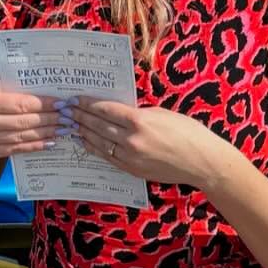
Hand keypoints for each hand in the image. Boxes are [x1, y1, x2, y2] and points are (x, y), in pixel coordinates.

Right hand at [0, 81, 58, 158]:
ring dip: (47, 134)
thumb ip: (7, 92)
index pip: (21, 104)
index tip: (62, 102)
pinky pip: (16, 149)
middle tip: (69, 117)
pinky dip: (34, 146)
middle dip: (50, 119)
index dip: (44, 104)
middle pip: (25, 122)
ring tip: (64, 129)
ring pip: (23, 137)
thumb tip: (38, 96)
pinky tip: (50, 142)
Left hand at [65, 98, 235, 190]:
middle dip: (80, 116)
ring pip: (99, 142)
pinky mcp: (132, 169)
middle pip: (98, 125)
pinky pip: (107, 157)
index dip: (88, 103)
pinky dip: (94, 148)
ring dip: (83, 132)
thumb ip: (138, 113)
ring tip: (72, 124)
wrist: (201, 161)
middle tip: (67, 109)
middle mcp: (131, 139)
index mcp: (139, 120)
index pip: (105, 109)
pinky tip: (86, 142)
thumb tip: (119, 112)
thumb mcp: (162, 113)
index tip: (76, 98)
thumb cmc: (187, 132)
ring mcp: (130, 157)